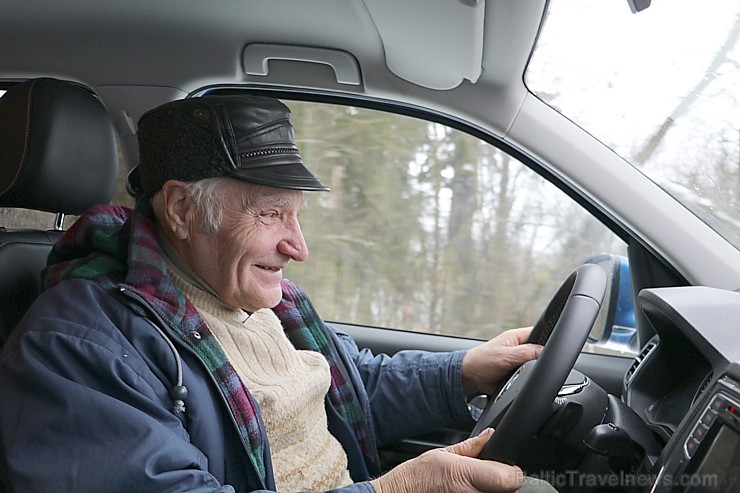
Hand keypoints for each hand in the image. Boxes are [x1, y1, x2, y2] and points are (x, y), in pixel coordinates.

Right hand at [370, 428, 522, 492]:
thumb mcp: (443, 453)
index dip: (512, 470)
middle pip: (510, 490)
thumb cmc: (418, 477)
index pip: (511, 478)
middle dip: (502, 480)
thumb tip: (490, 435)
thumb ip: (471, 446)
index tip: (506, 466)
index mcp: (465, 475)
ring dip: (494, 490)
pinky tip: (468, 491)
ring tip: (473, 485)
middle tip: (485, 475)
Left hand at [461, 327, 542, 396]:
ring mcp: (519, 360)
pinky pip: (528, 375)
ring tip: (522, 373)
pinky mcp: (517, 372)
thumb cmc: (481, 361)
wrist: (470, 377)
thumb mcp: (504, 356)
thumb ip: (524, 353)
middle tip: (531, 366)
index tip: (551, 350)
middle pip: (540, 351)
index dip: (547, 340)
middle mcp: (520, 347)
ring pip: (535, 364)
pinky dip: (527, 378)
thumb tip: (543, 351)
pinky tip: (522, 380)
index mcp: (517, 337)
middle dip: (539, 359)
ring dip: (532, 370)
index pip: (539, 333)